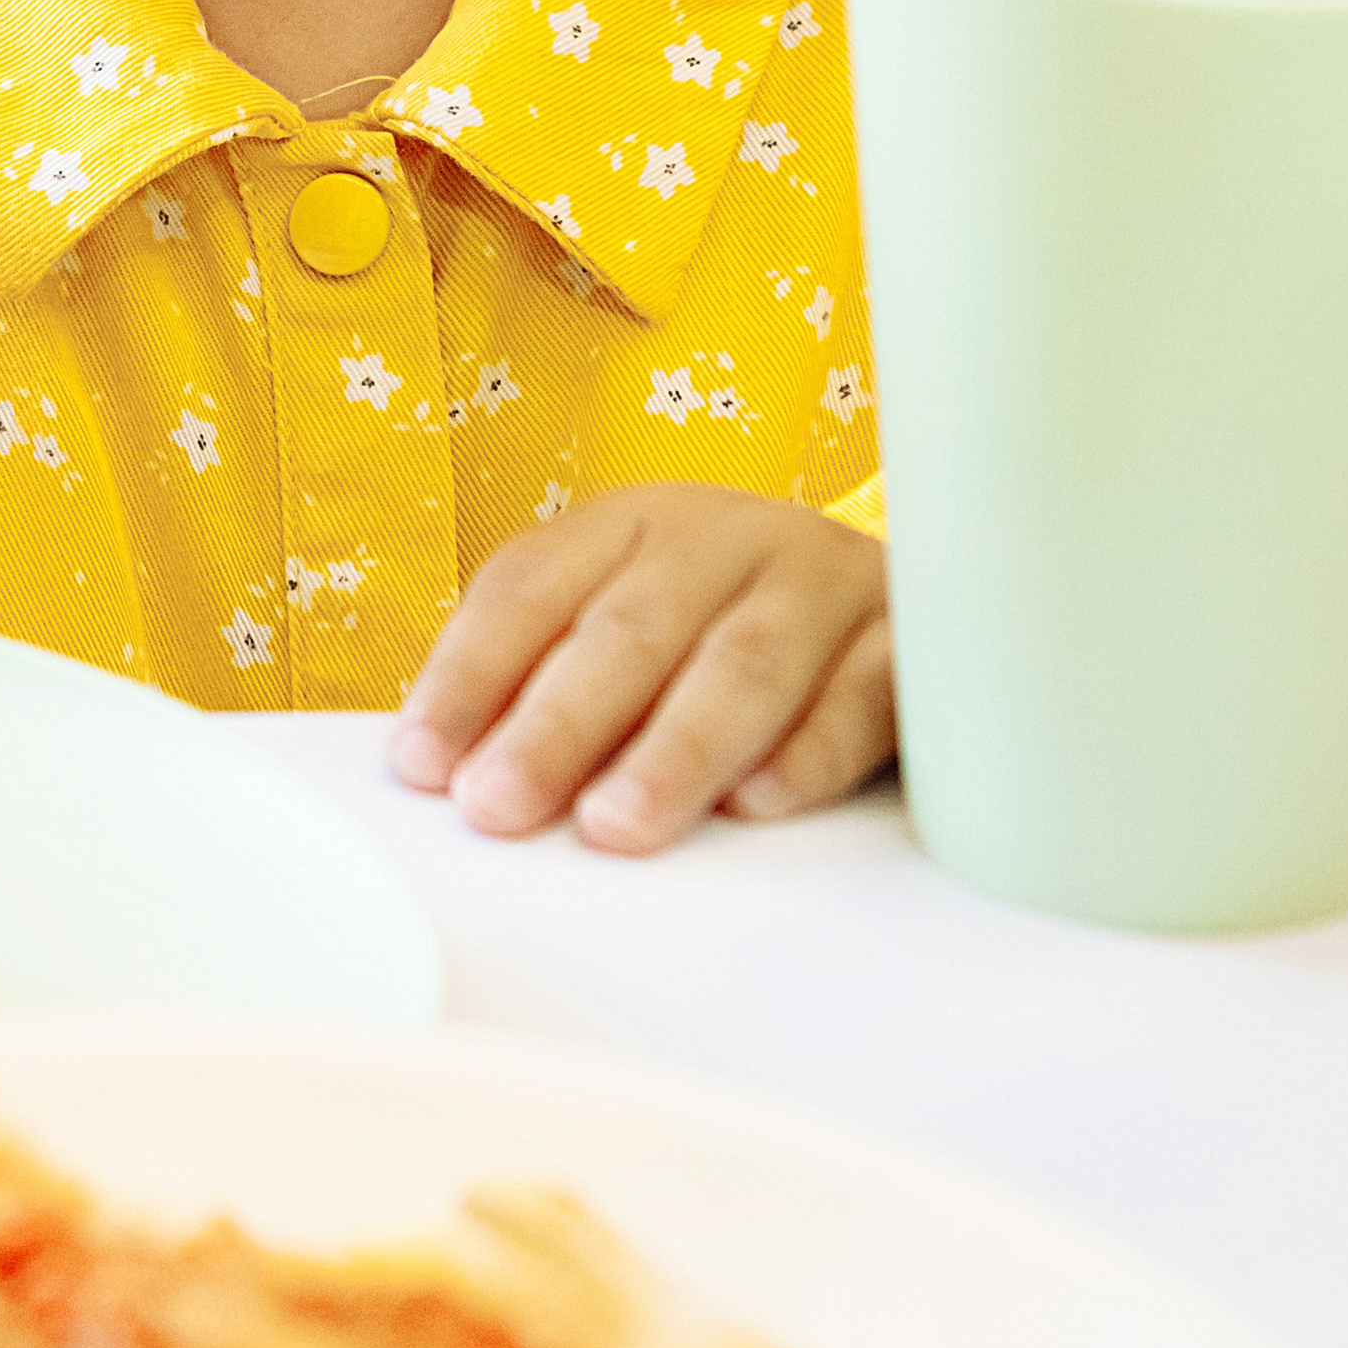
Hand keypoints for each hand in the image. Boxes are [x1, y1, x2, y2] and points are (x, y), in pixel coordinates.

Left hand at [389, 485, 892, 854]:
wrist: (922, 586)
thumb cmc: (733, 627)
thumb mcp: (632, 625)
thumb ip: (547, 682)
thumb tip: (444, 771)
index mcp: (637, 523)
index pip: (531, 587)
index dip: (469, 675)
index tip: (425, 765)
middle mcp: (728, 538)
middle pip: (632, 628)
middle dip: (558, 724)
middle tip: (501, 804)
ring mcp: (825, 582)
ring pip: (744, 662)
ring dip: (673, 748)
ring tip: (614, 824)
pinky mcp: (910, 643)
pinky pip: (860, 694)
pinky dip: (806, 751)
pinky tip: (756, 802)